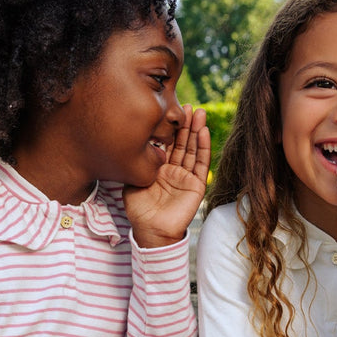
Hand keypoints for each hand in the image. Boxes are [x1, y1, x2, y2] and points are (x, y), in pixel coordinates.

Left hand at [124, 105, 209, 247]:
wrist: (150, 229)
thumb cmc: (139, 209)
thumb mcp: (133, 180)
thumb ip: (138, 162)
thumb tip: (137, 140)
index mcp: (160, 169)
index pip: (168, 144)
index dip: (171, 128)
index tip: (171, 110)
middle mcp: (175, 171)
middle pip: (183, 143)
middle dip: (186, 125)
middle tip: (187, 106)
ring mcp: (186, 177)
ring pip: (194, 150)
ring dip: (197, 131)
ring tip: (199, 113)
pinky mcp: (196, 185)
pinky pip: (201, 164)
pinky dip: (204, 147)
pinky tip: (204, 132)